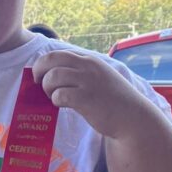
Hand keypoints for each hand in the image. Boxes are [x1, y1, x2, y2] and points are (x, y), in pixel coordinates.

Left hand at [32, 50, 155, 139]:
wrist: (132, 117)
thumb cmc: (114, 100)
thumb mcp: (99, 77)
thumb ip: (81, 73)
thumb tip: (55, 75)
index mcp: (89, 60)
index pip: (59, 54)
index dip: (45, 64)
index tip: (42, 76)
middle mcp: (88, 66)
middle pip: (51, 59)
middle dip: (39, 71)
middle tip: (39, 84)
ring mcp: (87, 81)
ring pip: (53, 76)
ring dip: (47, 88)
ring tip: (52, 97)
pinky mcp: (86, 98)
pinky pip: (60, 94)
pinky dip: (56, 100)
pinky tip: (62, 104)